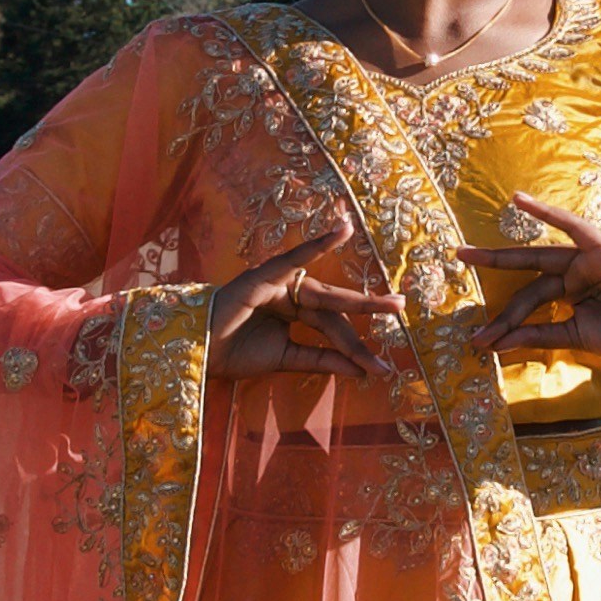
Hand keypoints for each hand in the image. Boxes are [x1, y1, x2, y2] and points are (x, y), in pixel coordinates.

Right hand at [204, 227, 381, 389]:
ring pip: (325, 296)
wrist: (199, 352)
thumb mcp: (287, 359)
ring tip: (390, 303)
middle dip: (369, 310)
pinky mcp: (265, 277)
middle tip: (401, 307)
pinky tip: (341, 229)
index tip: (382, 367)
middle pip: (336, 309)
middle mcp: (291, 295)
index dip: (356, 348)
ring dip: (358, 299)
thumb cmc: (235, 353)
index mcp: (296, 313)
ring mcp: (279, 284)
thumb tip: (360, 371)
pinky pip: (294, 259)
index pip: (333, 329)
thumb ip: (321, 361)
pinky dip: (316, 244)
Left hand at [454, 194, 600, 369]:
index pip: (528, 303)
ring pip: (538, 264)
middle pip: (526, 277)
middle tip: (457, 256)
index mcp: (570, 294)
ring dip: (503, 261)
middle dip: (491, 265)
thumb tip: (496, 344)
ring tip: (468, 257)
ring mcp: (588, 260)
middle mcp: (575, 274)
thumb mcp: (573, 337)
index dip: (504, 321)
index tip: (478, 340)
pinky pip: (571, 227)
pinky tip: (519, 200)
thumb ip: (537, 335)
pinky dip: (548, 213)